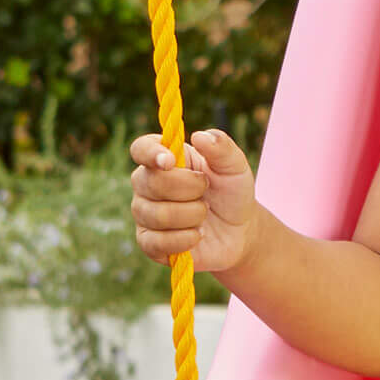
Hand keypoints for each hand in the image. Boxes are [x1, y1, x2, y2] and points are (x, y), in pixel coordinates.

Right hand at [129, 127, 260, 276]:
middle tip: (206, 192)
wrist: (239, 231)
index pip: (141, 148)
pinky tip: (198, 235)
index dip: (151, 154)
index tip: (171, 161)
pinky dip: (185, 239)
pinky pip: (157, 242)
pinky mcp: (149, 243)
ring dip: (192, 216)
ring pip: (158, 215)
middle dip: (190, 189)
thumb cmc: (231, 193)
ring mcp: (145, 213)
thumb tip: (200, 136)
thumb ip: (221, 148)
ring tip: (204, 215)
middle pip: (151, 182)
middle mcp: (146, 183)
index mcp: (164, 158)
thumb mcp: (235, 167)